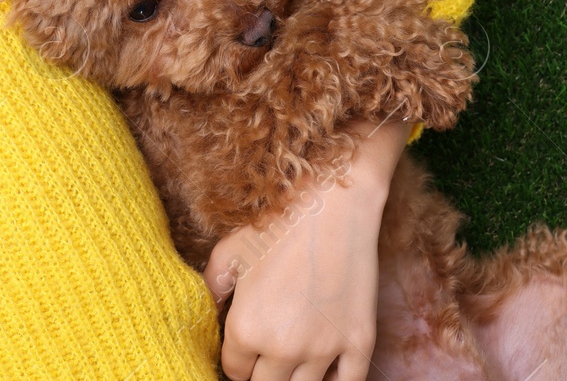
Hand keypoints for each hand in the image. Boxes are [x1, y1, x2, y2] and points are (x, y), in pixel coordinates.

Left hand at [202, 118, 410, 380]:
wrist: (333, 204)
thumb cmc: (276, 223)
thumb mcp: (229, 253)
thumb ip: (212, 289)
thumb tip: (206, 312)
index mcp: (246, 328)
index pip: (235, 371)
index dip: (237, 362)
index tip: (242, 353)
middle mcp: (284, 347)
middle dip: (262, 374)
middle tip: (265, 358)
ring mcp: (325, 348)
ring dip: (294, 378)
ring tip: (290, 362)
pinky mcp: (360, 342)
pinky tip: (323, 371)